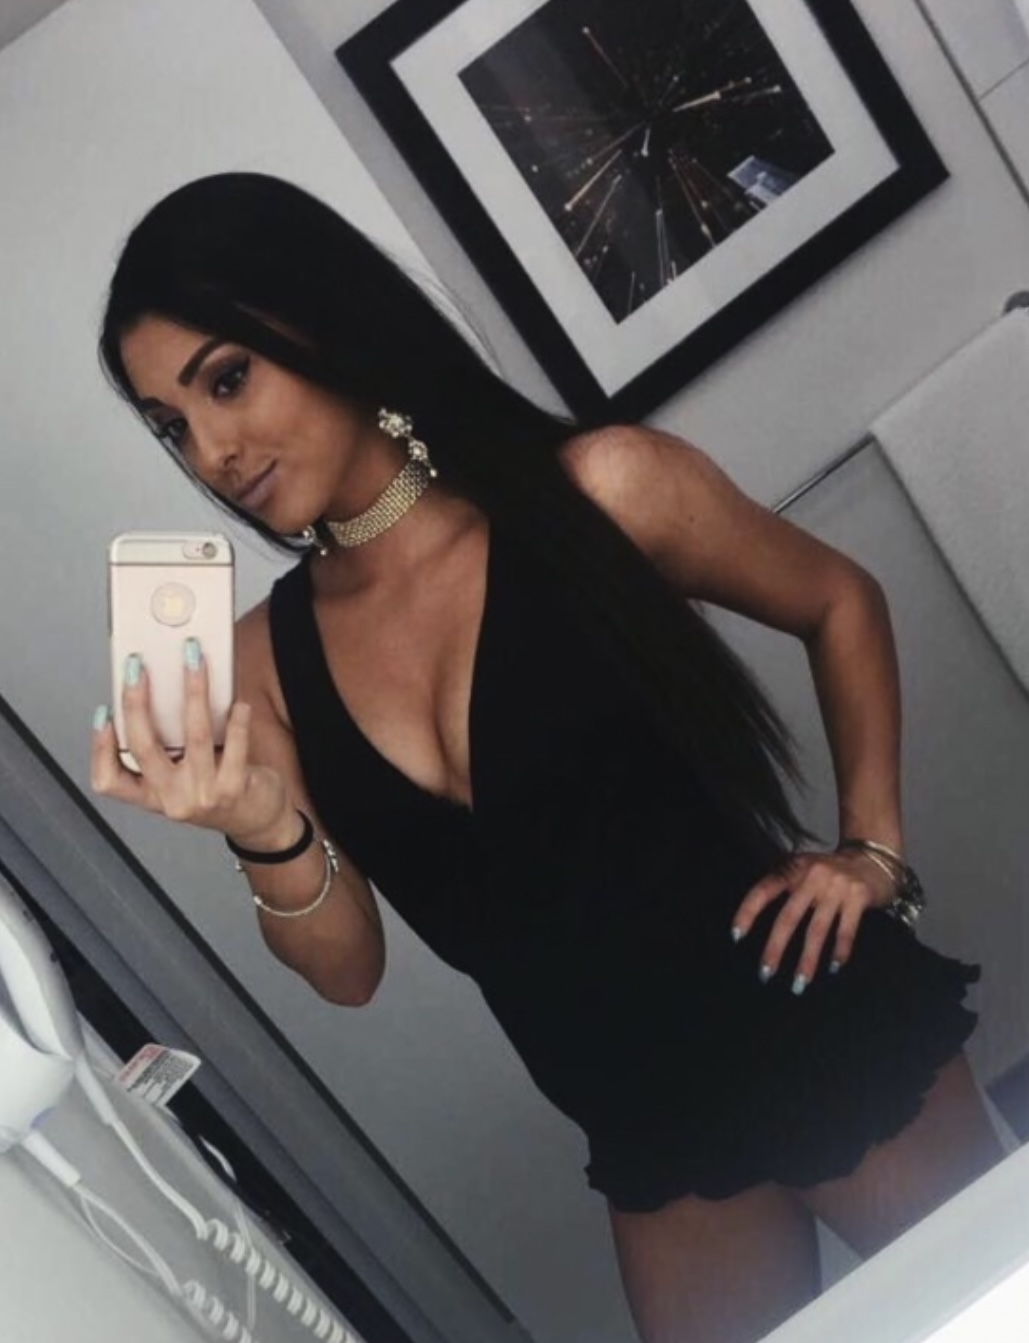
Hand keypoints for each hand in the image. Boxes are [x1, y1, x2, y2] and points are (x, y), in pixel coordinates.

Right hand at [91, 643, 287, 839]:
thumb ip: (167, 748)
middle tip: (137, 668)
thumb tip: (161, 692)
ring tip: (194, 662)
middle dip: (136, 702)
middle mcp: (173, 800)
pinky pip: (235, 745)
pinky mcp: (234, 789)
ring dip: (193, 691)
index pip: (108, 780)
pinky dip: (236, 720)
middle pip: (143, 748)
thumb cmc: (219, 793)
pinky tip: (239, 704)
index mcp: (152, 796)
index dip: (99, 748)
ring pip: (193, 736)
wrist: (259, 823)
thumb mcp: (182, 778)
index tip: (104, 714)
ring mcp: (203, 796)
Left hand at [730, 848, 896, 992]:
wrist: (873, 859)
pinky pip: (846, 930)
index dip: (748, 912)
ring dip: (807, 960)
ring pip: (816, 929)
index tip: (736, 936)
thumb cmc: (829, 872)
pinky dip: (839, 951)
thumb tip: (759, 924)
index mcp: (793, 868)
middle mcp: (812, 876)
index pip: (764, 890)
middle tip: (765, 974)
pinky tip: (833, 968)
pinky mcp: (859, 897)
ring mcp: (837, 886)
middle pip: (788, 917)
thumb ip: (786, 888)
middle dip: (775, 948)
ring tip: (799, 984)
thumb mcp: (803, 870)